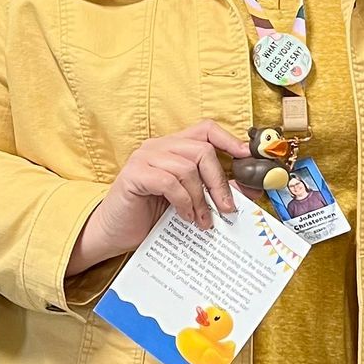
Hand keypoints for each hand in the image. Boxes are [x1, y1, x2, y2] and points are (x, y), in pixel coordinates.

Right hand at [67, 120, 248, 274]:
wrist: (113, 234)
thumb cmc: (150, 217)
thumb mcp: (189, 201)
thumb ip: (214, 190)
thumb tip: (250, 189)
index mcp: (172, 147)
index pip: (205, 129)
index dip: (229, 140)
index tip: (247, 157)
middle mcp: (158, 146)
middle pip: (202, 149)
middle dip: (219, 181)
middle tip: (226, 208)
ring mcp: (144, 158)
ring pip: (188, 167)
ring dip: (201, 198)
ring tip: (203, 220)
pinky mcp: (134, 175)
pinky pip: (169, 182)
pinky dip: (184, 202)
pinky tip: (186, 217)